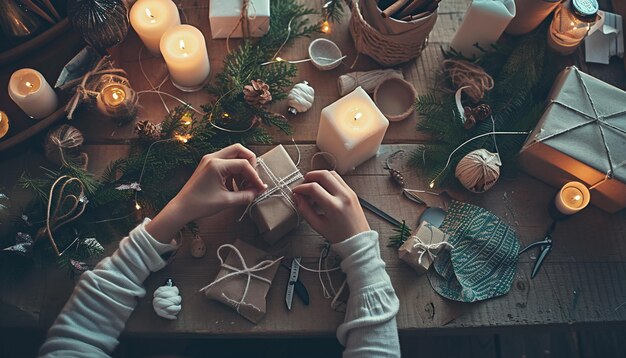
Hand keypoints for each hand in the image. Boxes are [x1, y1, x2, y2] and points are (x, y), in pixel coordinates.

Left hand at [146, 144, 265, 242]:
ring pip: (233, 154)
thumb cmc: (201, 205)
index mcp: (216, 164)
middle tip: (253, 179)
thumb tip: (259, 191)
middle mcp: (213, 157)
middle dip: (250, 163)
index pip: (243, 164)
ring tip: (244, 185)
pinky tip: (234, 186)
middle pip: (239, 150)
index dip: (254, 176)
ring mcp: (209, 159)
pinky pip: (226, 162)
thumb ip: (246, 195)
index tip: (260, 188)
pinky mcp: (208, 165)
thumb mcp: (227, 201)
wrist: (181, 208)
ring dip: (242, 167)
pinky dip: (234, 171)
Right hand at [293, 170, 369, 243]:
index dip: (301, 188)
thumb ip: (305, 210)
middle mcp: (343, 196)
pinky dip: (328, 180)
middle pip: (323, 175)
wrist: (358, 240)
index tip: (296, 191)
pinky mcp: (352, 192)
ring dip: (319, 176)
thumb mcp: (318, 226)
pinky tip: (323, 189)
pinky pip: (339, 179)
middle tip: (303, 184)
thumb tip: (298, 197)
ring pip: (332, 173)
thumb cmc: (340, 236)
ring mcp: (349, 192)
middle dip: (310, 176)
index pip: (313, 188)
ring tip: (312, 186)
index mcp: (334, 206)